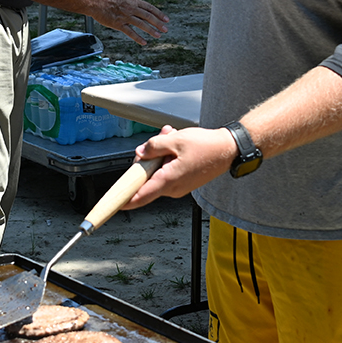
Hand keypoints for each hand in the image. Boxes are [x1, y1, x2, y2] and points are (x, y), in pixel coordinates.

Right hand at [90, 0, 168, 46]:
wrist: (95, 2)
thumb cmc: (109, 0)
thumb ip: (134, 5)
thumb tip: (144, 11)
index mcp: (133, 1)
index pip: (150, 8)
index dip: (159, 14)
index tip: (166, 19)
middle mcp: (131, 8)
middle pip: (148, 16)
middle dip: (158, 23)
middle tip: (165, 29)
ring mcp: (125, 16)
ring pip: (141, 24)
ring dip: (151, 30)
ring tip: (158, 35)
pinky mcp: (118, 24)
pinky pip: (130, 32)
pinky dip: (138, 38)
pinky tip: (144, 42)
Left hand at [121, 125, 236, 207]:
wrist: (229, 150)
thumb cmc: (206, 146)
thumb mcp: (175, 140)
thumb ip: (153, 147)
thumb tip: (140, 154)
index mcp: (168, 180)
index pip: (140, 196)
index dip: (124, 200)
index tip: (113, 204)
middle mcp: (173, 188)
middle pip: (146, 178)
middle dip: (147, 158)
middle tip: (158, 140)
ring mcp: (179, 187)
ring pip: (157, 172)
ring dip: (160, 155)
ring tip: (171, 138)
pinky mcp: (184, 182)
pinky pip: (167, 171)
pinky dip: (168, 158)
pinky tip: (176, 144)